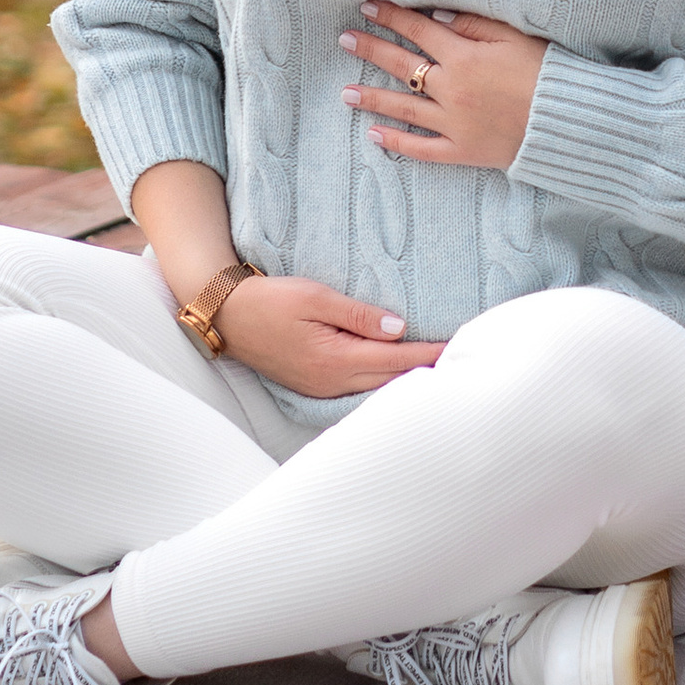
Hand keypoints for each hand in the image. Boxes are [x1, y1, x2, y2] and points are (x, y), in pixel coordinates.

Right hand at [213, 272, 443, 399]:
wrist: (228, 317)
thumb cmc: (269, 300)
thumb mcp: (314, 296)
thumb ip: (358, 314)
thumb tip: (399, 327)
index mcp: (334, 358)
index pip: (395, 359)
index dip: (427, 353)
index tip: (454, 346)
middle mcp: (332, 381)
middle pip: (391, 381)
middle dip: (424, 370)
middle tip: (456, 358)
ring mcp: (322, 389)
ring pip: (377, 389)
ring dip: (404, 378)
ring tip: (434, 366)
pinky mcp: (316, 387)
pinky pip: (359, 389)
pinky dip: (383, 381)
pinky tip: (395, 373)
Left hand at [341, 0, 547, 171]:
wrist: (569, 123)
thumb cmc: (546, 73)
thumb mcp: (514, 37)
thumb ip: (472, 24)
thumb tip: (436, 15)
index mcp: (463, 57)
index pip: (418, 30)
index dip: (392, 16)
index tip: (367, 7)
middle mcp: (451, 89)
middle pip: (402, 66)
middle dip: (371, 50)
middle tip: (344, 40)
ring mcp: (454, 123)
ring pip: (403, 108)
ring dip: (372, 98)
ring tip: (345, 93)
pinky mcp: (462, 150)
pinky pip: (422, 149)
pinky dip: (397, 143)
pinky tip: (374, 136)